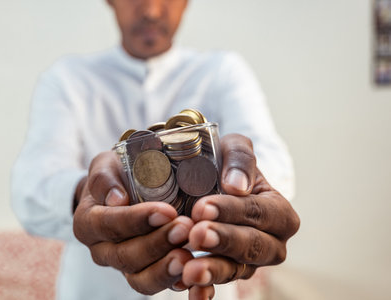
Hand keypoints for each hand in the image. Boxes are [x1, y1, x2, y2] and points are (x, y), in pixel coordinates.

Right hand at [73, 151, 194, 294]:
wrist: (121, 192)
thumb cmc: (115, 175)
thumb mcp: (105, 166)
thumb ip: (104, 178)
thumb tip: (116, 198)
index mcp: (88, 223)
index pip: (108, 224)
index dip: (136, 220)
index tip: (166, 211)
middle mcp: (101, 249)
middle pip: (126, 255)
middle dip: (157, 243)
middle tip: (185, 228)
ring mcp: (122, 265)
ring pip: (140, 278)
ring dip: (166, 268)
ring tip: (189, 255)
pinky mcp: (143, 274)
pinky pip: (156, 284)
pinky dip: (175, 281)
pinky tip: (193, 271)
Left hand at [182, 134, 299, 298]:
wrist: (210, 182)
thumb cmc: (226, 165)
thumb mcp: (234, 149)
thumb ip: (240, 158)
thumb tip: (236, 185)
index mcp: (279, 212)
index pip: (260, 213)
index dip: (233, 212)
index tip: (203, 207)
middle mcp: (270, 243)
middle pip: (253, 247)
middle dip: (224, 241)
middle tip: (197, 234)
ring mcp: (248, 262)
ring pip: (235, 270)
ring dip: (212, 270)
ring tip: (189, 268)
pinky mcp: (226, 273)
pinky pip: (217, 286)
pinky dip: (204, 290)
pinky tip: (188, 289)